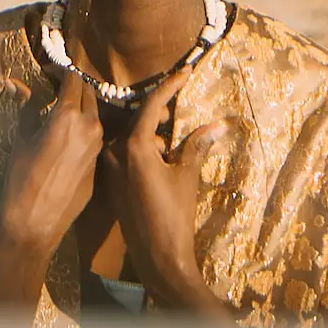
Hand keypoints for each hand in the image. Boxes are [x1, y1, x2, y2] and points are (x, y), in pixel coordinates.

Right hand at [0, 71, 101, 305]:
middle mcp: (89, 127)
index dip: (62, 70)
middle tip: (55, 87)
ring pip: (94, 115)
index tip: (51, 69)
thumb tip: (14, 83)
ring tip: (61, 111)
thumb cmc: (21, 178)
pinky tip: (67, 138)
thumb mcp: (21, 139)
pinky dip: (83, 130)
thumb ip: (25, 107)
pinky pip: (94, 138)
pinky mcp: (100, 165)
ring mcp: (98, 146)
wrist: (35, 223)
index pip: (73, 78)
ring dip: (81, 108)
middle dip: (74, 87)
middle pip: (88, 94)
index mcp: (67, 116)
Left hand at [103, 67, 228, 316]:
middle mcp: (115, 152)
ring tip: (175, 137)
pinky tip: (164, 157)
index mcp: (133, 146)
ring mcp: (110, 168)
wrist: (157, 256)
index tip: (186, 71)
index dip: (171, 85)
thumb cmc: (174, 214)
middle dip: (163, 111)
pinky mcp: (111, 182)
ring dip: (154, 134)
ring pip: (134, 138)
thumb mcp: (187, 176)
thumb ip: (197, 146)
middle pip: (141, 120)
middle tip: (182, 98)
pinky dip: (145, 150)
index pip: (153, 104)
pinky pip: (127, 155)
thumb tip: (217, 124)